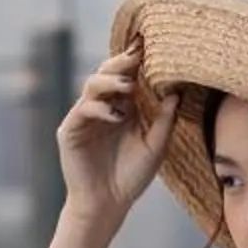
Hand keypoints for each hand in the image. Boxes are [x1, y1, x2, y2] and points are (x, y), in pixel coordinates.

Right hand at [59, 49, 180, 221]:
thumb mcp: (156, 146)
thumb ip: (164, 119)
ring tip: (128, 86)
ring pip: (91, 86)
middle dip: (121, 62)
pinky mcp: (70, 131)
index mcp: (122, 108)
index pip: (127, 77)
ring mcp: (84, 118)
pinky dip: (99, 109)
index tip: (148, 43)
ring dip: (110, 82)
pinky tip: (116, 115)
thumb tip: (177, 92)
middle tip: (136, 53)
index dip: (135, 60)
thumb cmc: (132, 177)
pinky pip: (82, 110)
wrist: (108, 204)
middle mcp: (102, 108)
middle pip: (106, 74)